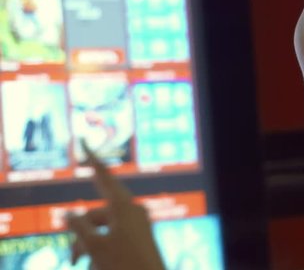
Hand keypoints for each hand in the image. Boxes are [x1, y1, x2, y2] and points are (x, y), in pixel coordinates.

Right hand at [66, 149, 164, 269]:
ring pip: (103, 228)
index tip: (83, 142)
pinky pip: (114, 236)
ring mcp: (138, 223)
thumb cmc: (124, 264)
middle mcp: (132, 209)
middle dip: (80, 236)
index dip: (91, 159)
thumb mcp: (95, 246)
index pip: (103, 175)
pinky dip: (102, 249)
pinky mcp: (140, 236)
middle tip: (73, 260)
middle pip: (96, 215)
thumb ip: (79, 227)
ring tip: (81, 264)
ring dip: (89, 247)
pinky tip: (97, 265)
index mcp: (123, 205)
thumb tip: (67, 214)